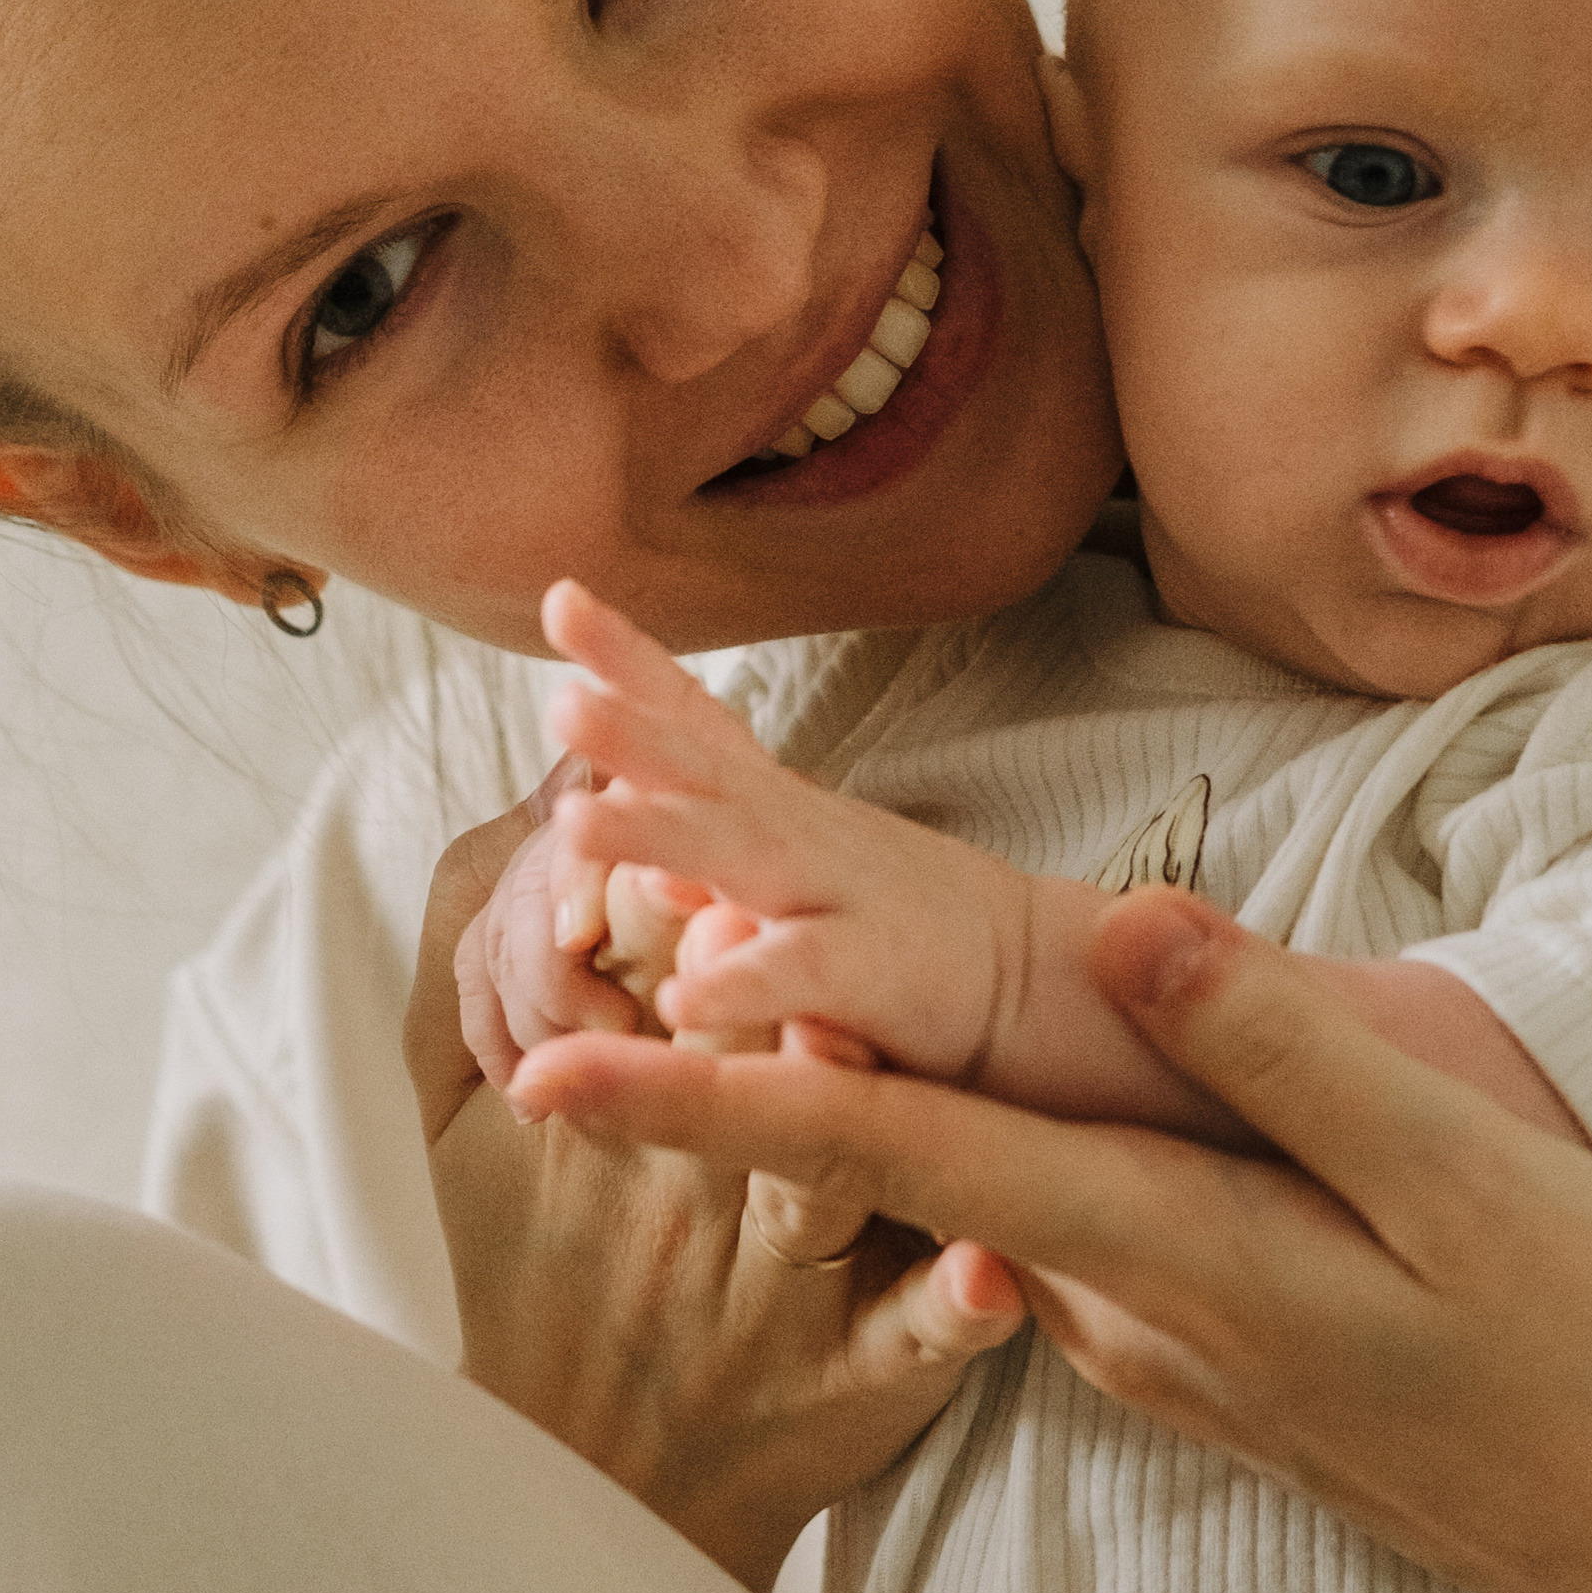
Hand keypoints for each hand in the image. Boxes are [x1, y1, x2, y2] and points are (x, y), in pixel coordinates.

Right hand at [410, 788, 1024, 1592]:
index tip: (628, 829)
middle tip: (724, 905)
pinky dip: (952, 1311)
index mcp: (615, 1111)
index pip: (624, 975)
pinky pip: (915, 1340)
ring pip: (815, 1188)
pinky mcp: (864, 1379)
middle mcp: (704, 1184)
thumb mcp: (464, 1136)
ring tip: (838, 1044)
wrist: (586, 1494)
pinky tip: (989, 1279)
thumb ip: (478, 966)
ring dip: (828, 1115)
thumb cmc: (531, 1278)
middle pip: (719, 1061)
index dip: (629, 900)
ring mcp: (786, 1284)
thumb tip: (532, 804)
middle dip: (723, 986)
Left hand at [512, 882, 1591, 1592]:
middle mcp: (1117, 1308)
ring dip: (815, 1102)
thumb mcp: (1459, 1176)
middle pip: (881, 1170)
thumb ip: (1281, 1053)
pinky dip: (937, 1148)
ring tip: (687, 972)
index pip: (895, 1162)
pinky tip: (902, 1081)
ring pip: (949, 1198)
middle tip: (561, 959)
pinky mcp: (1188, 1340)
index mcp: (1168, 1252)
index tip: (552, 1066)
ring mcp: (1146, 1338)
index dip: (716, 1108)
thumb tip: (1122, 931)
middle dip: (709, 1072)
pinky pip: (1029, 1228)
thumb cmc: (1587, 1347)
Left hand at [537, 578, 1020, 1081]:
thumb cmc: (891, 922)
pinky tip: (682, 995)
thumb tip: (608, 823)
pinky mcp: (875, 973)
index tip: (561, 597)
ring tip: (575, 825)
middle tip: (560, 700)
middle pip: (707, 769)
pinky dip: (745, 980)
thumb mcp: (796, 860)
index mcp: (773, 803)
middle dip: (632, 730)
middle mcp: (802, 830)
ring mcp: (840, 894)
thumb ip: (708, 835)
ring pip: (741, 853)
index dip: (630, 658)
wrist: (1031, 975)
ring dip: (658, 833)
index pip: (697, 718)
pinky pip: (803, 973)